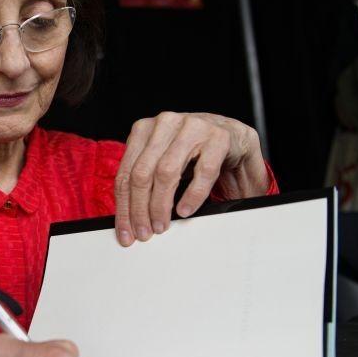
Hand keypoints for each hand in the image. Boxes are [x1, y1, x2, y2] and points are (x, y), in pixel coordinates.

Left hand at [114, 112, 268, 245]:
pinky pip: (203, 171)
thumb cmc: (193, 153)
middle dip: (140, 209)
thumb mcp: (162, 161)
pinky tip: (185, 210)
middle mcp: (165, 123)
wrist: (233, 137)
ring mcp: (192, 128)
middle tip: (143, 233)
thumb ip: (144, 181)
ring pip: (166, 172)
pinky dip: (193, 194)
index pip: (126, 173)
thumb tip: (129, 219)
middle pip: (142, 173)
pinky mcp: (219, 137)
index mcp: (145, 129)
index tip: (125, 232)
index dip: (123, 207)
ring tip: (161, 225)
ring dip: (161, 205)